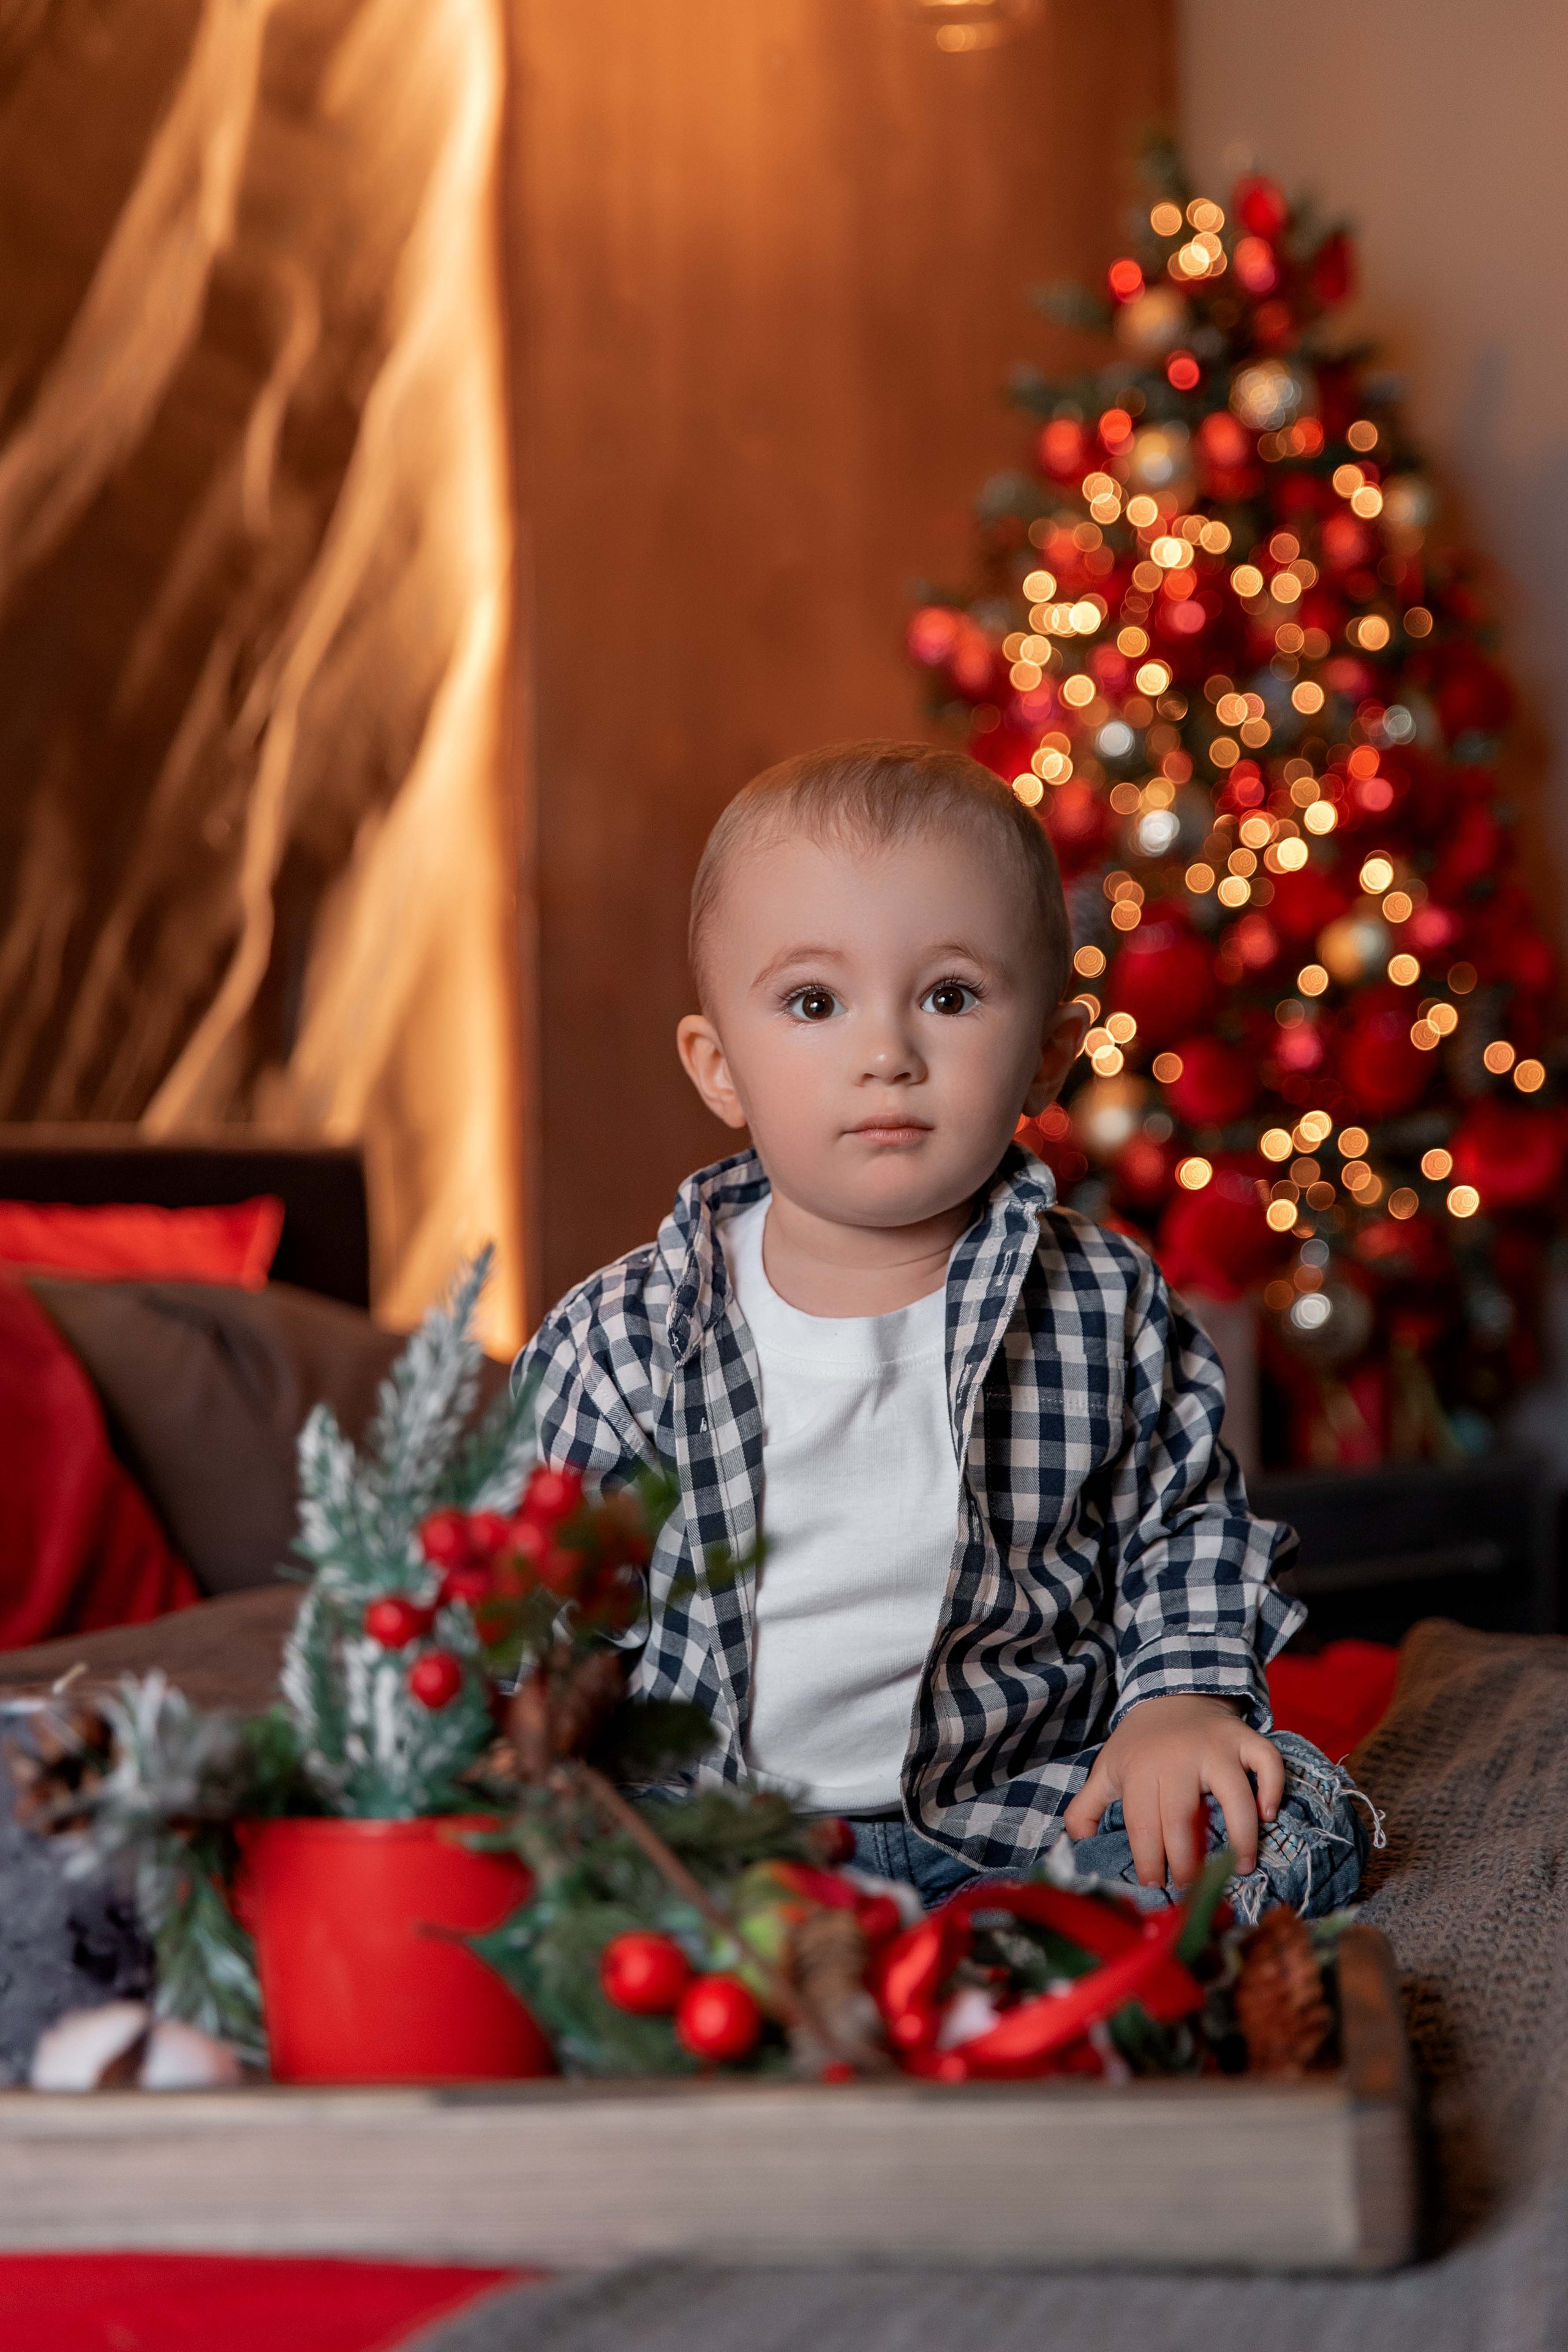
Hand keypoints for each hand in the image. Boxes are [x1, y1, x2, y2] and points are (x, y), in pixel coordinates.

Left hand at [1061, 1695, 1285, 1887]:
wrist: (1172, 1692)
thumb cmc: (1140, 1743)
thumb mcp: (1108, 1769)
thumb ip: (1086, 1808)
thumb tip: (1076, 1846)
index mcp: (1141, 1769)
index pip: (1144, 1825)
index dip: (1149, 1862)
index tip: (1156, 1885)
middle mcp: (1178, 1756)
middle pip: (1183, 1817)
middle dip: (1187, 1861)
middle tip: (1192, 1885)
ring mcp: (1216, 1746)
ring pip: (1234, 1794)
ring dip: (1241, 1836)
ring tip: (1241, 1866)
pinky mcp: (1245, 1737)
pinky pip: (1267, 1761)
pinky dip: (1272, 1787)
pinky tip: (1268, 1815)